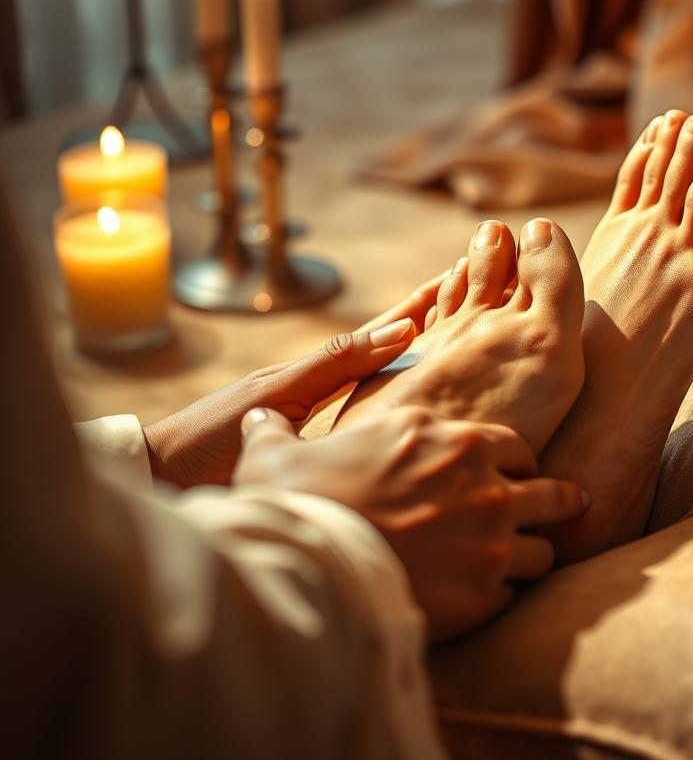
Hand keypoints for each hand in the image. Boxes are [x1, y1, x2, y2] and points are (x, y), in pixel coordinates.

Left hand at [143, 271, 447, 488]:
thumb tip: (400, 333)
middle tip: (467, 298)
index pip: (378, 331)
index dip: (417, 307)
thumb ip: (334, 365)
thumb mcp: (275, 394)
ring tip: (448, 343)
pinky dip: (388, 404)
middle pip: (381, 349)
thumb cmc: (207, 439)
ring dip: (411, 361)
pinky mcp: (308, 452)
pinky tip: (402, 410)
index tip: (454, 278)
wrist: (159, 481)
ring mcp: (312, 419)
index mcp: (313, 372)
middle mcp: (317, 389)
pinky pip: (360, 418)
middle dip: (424, 323)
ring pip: (375, 383)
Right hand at [235, 406, 588, 640]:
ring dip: (532, 556)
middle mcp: (482, 483)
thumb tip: (255, 419)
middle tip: (560, 510)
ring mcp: (490, 538)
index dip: (511, 464)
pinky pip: (516, 595)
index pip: (514, 447)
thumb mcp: (279, 452)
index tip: (506, 477)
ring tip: (522, 565)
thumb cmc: (294, 501)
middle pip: (553, 492)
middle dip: (557, 502)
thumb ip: (277, 430)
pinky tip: (485, 600)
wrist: (303, 566)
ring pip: (545, 549)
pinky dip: (504, 597)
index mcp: (449, 437)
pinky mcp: (483, 593)